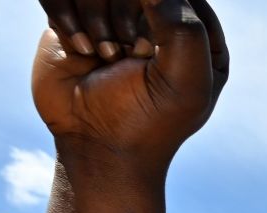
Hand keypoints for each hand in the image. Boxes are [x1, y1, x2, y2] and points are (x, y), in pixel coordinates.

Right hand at [32, 0, 227, 169]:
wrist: (96, 145)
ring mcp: (114, 18)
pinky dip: (68, 18)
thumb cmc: (148, 120)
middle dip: (128, 20)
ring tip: (105, 57)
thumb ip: (185, 27)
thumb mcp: (186, 81)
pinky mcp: (76, 20)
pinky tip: (82, 52)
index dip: (161, 12)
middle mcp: (158, 19)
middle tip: (128, 56)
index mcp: (198, 31)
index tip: (150, 50)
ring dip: (98, 22)